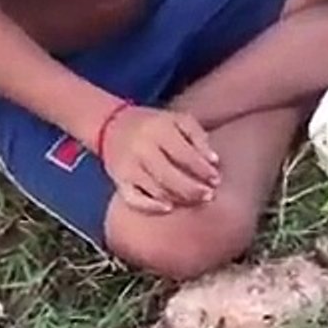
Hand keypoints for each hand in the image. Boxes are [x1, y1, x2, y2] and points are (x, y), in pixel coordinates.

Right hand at [100, 106, 220, 213]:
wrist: (112, 124)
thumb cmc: (154, 124)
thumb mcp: (179, 120)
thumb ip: (198, 137)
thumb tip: (214, 161)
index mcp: (158, 130)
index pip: (184, 154)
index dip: (202, 169)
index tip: (216, 179)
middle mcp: (141, 149)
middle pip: (169, 176)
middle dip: (193, 189)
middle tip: (209, 195)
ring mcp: (128, 166)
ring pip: (155, 189)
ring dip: (178, 198)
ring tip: (196, 201)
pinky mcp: (119, 180)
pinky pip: (133, 199)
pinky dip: (150, 207)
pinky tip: (168, 208)